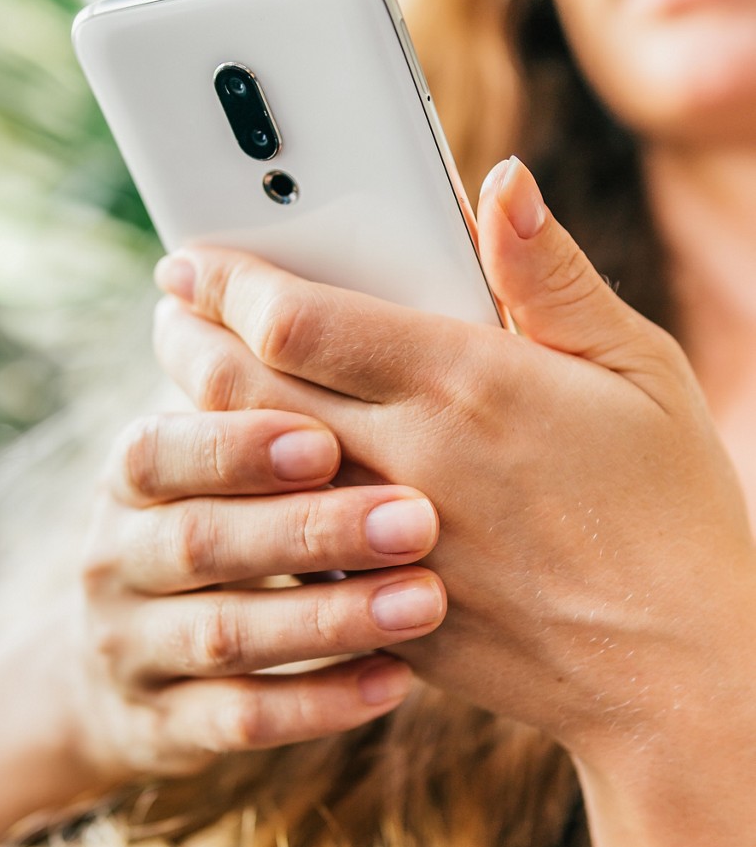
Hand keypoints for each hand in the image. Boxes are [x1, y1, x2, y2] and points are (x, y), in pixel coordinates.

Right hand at [77, 407, 446, 783]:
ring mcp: (132, 650)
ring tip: (426, 601)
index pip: (159, 454)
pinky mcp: (166, 726)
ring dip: (330, 619)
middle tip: (416, 521)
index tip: (327, 441)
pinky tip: (397, 681)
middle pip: (201, 543)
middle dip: (310, 532)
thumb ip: (256, 411)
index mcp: (127, 482)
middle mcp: (115, 562)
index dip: (237, 448)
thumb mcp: (203, 471)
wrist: (114, 669)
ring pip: (226, 635)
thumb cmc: (204, 526)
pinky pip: (242, 719)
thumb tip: (348, 319)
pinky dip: (319, 704)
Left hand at [152, 157, 755, 770]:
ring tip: (194, 378)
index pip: (296, 319)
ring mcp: (384, 546)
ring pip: (246, 470)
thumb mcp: (638, 367)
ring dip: (202, 418)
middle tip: (170, 311)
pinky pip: (285, 548)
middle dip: (185, 339)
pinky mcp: (380, 608)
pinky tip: (255, 474)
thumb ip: (551, 275)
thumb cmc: (670, 505)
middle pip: (241, 391)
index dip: (228, 280)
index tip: (196, 259)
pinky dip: (253, 499)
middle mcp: (410, 462)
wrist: (675, 665)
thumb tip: (499, 181)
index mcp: (466, 383)